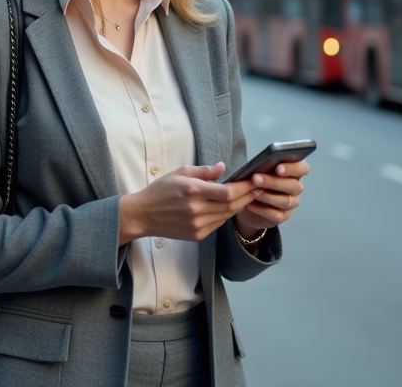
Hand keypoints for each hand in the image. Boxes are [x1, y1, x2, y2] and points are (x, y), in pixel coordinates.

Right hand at [119, 164, 257, 245]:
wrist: (143, 215)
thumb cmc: (160, 191)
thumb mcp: (180, 173)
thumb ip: (204, 171)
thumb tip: (223, 167)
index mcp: (193, 191)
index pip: (228, 191)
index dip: (244, 187)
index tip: (253, 180)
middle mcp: (197, 209)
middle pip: (232, 205)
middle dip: (248, 196)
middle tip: (258, 187)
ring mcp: (197, 225)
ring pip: (227, 215)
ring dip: (239, 206)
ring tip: (248, 196)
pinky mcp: (197, 235)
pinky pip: (218, 224)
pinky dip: (226, 215)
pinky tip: (229, 207)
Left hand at [232, 161, 309, 239]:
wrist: (248, 202)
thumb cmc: (257, 182)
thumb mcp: (260, 172)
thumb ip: (264, 168)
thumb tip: (259, 165)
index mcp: (293, 173)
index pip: (302, 169)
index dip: (293, 168)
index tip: (278, 168)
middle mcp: (295, 188)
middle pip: (293, 185)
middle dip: (273, 182)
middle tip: (256, 178)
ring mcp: (291, 203)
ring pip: (286, 201)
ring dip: (267, 196)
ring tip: (253, 191)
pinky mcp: (282, 216)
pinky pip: (275, 214)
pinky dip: (261, 209)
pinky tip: (250, 205)